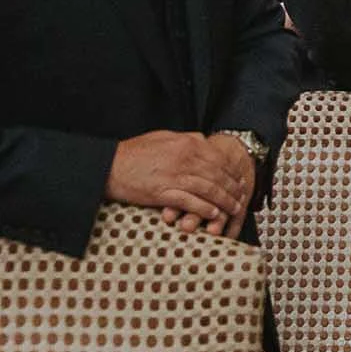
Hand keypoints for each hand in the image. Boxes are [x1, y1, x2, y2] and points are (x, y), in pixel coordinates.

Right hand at [107, 130, 251, 235]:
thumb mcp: (164, 137)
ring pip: (209, 189)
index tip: (240, 179)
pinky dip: (205, 209)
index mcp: (188, 142)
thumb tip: (204, 141)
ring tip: (234, 208)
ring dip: (224, 201)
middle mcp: (185, 158)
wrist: (108, 166)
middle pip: (218, 175)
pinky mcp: (163, 192)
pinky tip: (214, 214)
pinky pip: (191, 202)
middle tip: (243, 197)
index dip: (232, 171)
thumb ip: (187, 139)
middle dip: (233, 188)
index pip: (219, 158)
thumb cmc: (134, 152)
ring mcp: (175, 176)